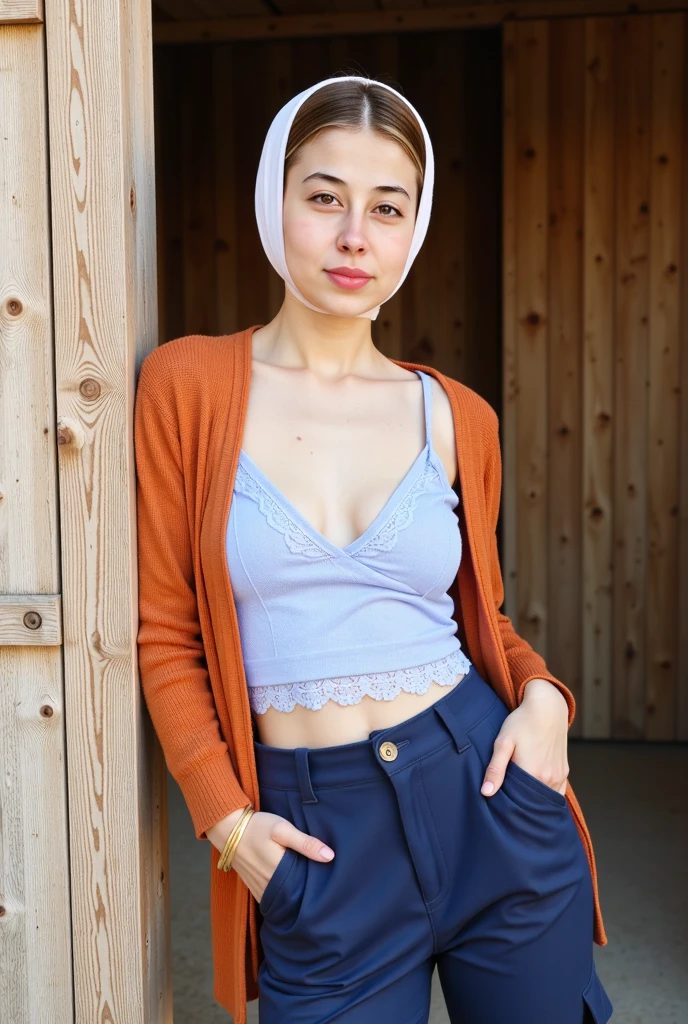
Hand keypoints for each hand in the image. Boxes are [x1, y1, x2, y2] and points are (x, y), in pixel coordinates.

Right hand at [207, 808, 334, 902]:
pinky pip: (272, 897)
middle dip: (308, 893)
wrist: (228, 828)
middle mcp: (269, 886)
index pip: (305, 890)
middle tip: (323, 885)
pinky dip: (281, 894)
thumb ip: (305, 843)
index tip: (329, 883)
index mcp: (279, 873)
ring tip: (310, 886)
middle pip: (295, 896)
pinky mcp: (254, 887)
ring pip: (283, 899)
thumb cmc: (257, 826)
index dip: (317, 888)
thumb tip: (330, 856)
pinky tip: (291, 885)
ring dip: (294, 894)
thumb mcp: (282, 829)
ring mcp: (260, 888)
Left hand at [480, 678, 569, 797]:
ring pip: (545, 798)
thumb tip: (486, 792)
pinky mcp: (564, 772)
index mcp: (532, 774)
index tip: (499, 801)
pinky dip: (546, 795)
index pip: (518, 801)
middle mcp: (549, 779)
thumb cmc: (522, 722)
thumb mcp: (503, 742)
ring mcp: (559, 776)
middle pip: (532, 801)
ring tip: (520, 795)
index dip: (508, 804)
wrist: (547, 707)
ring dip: (534, 800)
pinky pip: (557, 792)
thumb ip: (495, 769)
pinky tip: (535, 791)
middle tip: (508, 799)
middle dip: (521, 804)